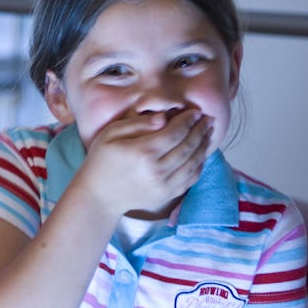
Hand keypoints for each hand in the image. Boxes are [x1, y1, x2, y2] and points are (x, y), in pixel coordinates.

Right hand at [75, 109, 212, 216]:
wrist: (99, 194)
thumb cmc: (102, 159)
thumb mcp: (112, 133)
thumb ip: (138, 123)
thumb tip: (164, 117)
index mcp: (142, 152)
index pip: (174, 132)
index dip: (188, 120)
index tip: (195, 112)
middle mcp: (156, 170)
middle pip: (188, 146)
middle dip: (200, 130)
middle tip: (208, 120)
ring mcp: (164, 185)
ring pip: (194, 162)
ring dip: (204, 146)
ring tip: (208, 133)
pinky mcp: (167, 195)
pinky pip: (191, 178)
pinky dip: (199, 164)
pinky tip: (200, 153)